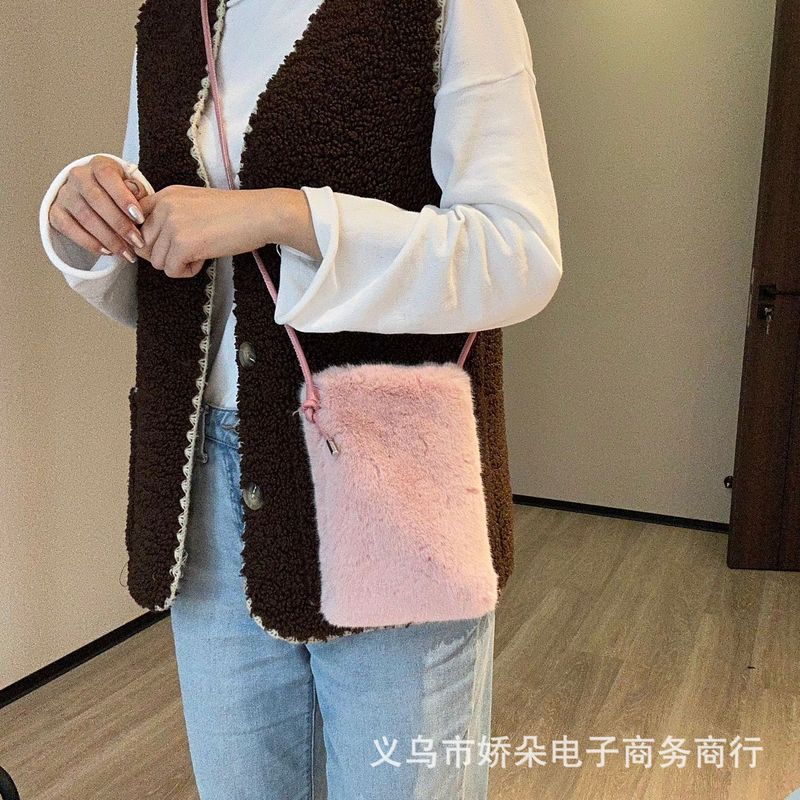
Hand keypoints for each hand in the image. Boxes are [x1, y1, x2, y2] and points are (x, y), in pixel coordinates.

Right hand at [47, 155, 146, 262]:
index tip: (139, 218)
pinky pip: (69, 229)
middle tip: (137, 242)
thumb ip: (137, 190)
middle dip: (119, 224)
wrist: (95, 199)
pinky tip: (107, 252)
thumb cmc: (120, 194)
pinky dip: (89, 242)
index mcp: (99, 165)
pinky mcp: (56, 212)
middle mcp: (78, 176)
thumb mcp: (132, 188)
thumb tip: (137, 194)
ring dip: (108, 238)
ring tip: (126, 252)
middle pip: (96, 199)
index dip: (123, 197)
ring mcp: (65, 194)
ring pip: (85, 216)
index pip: (107, 176)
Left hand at [133, 185, 278, 277]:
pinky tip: (203, 260)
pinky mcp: (184, 245)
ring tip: (199, 254)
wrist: (259, 215)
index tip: (166, 246)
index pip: (137, 222)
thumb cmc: (234, 212)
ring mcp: (173, 225)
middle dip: (163, 254)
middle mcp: (165, 207)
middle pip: (144, 245)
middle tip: (187, 252)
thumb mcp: (195, 202)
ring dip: (177, 263)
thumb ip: (171, 215)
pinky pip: (171, 270)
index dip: (149, 239)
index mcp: (166, 195)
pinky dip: (187, 271)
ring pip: (157, 261)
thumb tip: (149, 242)